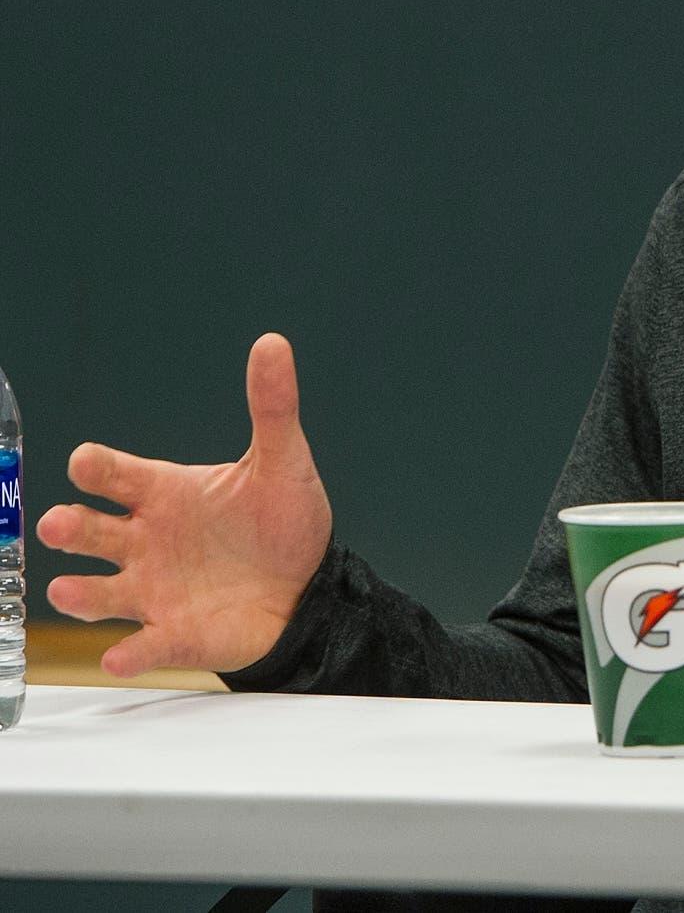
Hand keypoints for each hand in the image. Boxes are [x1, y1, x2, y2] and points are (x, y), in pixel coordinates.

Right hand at [37, 332, 333, 678]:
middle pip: (91, 532)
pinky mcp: (174, 633)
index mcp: (164, 494)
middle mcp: (146, 540)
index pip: (115, 475)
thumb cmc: (282, 522)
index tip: (87, 462)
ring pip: (100, 594)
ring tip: (67, 590)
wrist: (308, 586)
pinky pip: (145, 645)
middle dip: (72, 527)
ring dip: (81, 594)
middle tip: (61, 523)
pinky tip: (121, 654)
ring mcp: (152, 589)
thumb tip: (273, 343)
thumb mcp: (283, 462)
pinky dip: (131, 651)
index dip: (98, 468)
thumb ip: (272, 407)